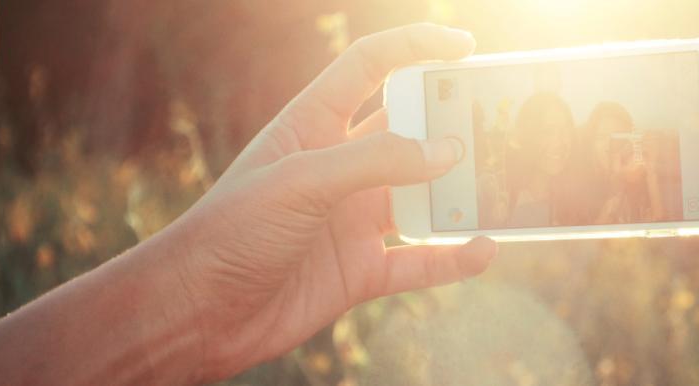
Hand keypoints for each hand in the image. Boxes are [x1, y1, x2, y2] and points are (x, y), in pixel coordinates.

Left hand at [148, 23, 495, 381]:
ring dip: (458, 195)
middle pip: (408, 132)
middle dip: (450, 125)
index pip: (369, 68)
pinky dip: (452, 259)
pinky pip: (419, 263)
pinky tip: (483, 250)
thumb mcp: (300, 181)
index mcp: (312, 126)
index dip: (415, 48)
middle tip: (496, 124)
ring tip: (502, 188)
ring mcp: (351, 220)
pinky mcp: (360, 271)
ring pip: (422, 199)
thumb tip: (447, 151)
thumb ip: (374, 161)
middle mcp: (338, 168)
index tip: (465, 49)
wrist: (196, 314)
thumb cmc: (229, 233)